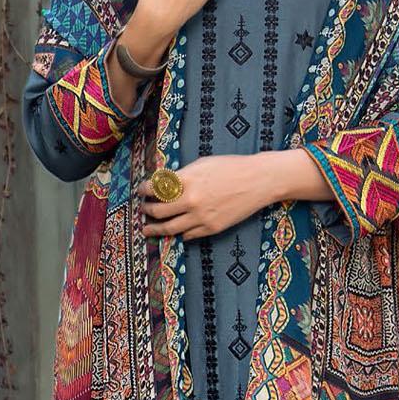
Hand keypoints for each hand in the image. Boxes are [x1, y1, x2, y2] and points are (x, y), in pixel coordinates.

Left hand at [138, 155, 271, 240]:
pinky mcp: (212, 228)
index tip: (141, 191)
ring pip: (169, 228)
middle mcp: (191, 201)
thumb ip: (182, 176)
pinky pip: (188, 235)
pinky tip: (176, 231)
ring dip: (155, 228)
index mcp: (186, 181)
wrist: (257, 180)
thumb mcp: (201, 164)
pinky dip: (179, 234)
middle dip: (146, 210)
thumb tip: (164, 185)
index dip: (143, 190)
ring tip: (147, 228)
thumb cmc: (231, 167)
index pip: (154, 188)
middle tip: (143, 209)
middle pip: (158, 211)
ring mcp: (201, 217)